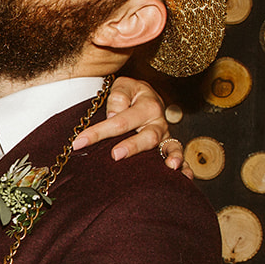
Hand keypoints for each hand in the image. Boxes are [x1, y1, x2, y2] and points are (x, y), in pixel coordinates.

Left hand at [72, 76, 186, 173]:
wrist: (144, 96)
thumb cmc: (129, 94)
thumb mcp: (122, 86)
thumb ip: (117, 96)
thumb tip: (114, 114)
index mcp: (146, 106)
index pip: (120, 121)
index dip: (98, 132)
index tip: (79, 143)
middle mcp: (158, 122)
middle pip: (147, 136)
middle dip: (132, 146)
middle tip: (115, 155)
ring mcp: (166, 136)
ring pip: (170, 147)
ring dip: (171, 156)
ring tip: (170, 166)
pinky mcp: (169, 147)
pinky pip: (180, 157)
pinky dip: (185, 168)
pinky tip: (185, 178)